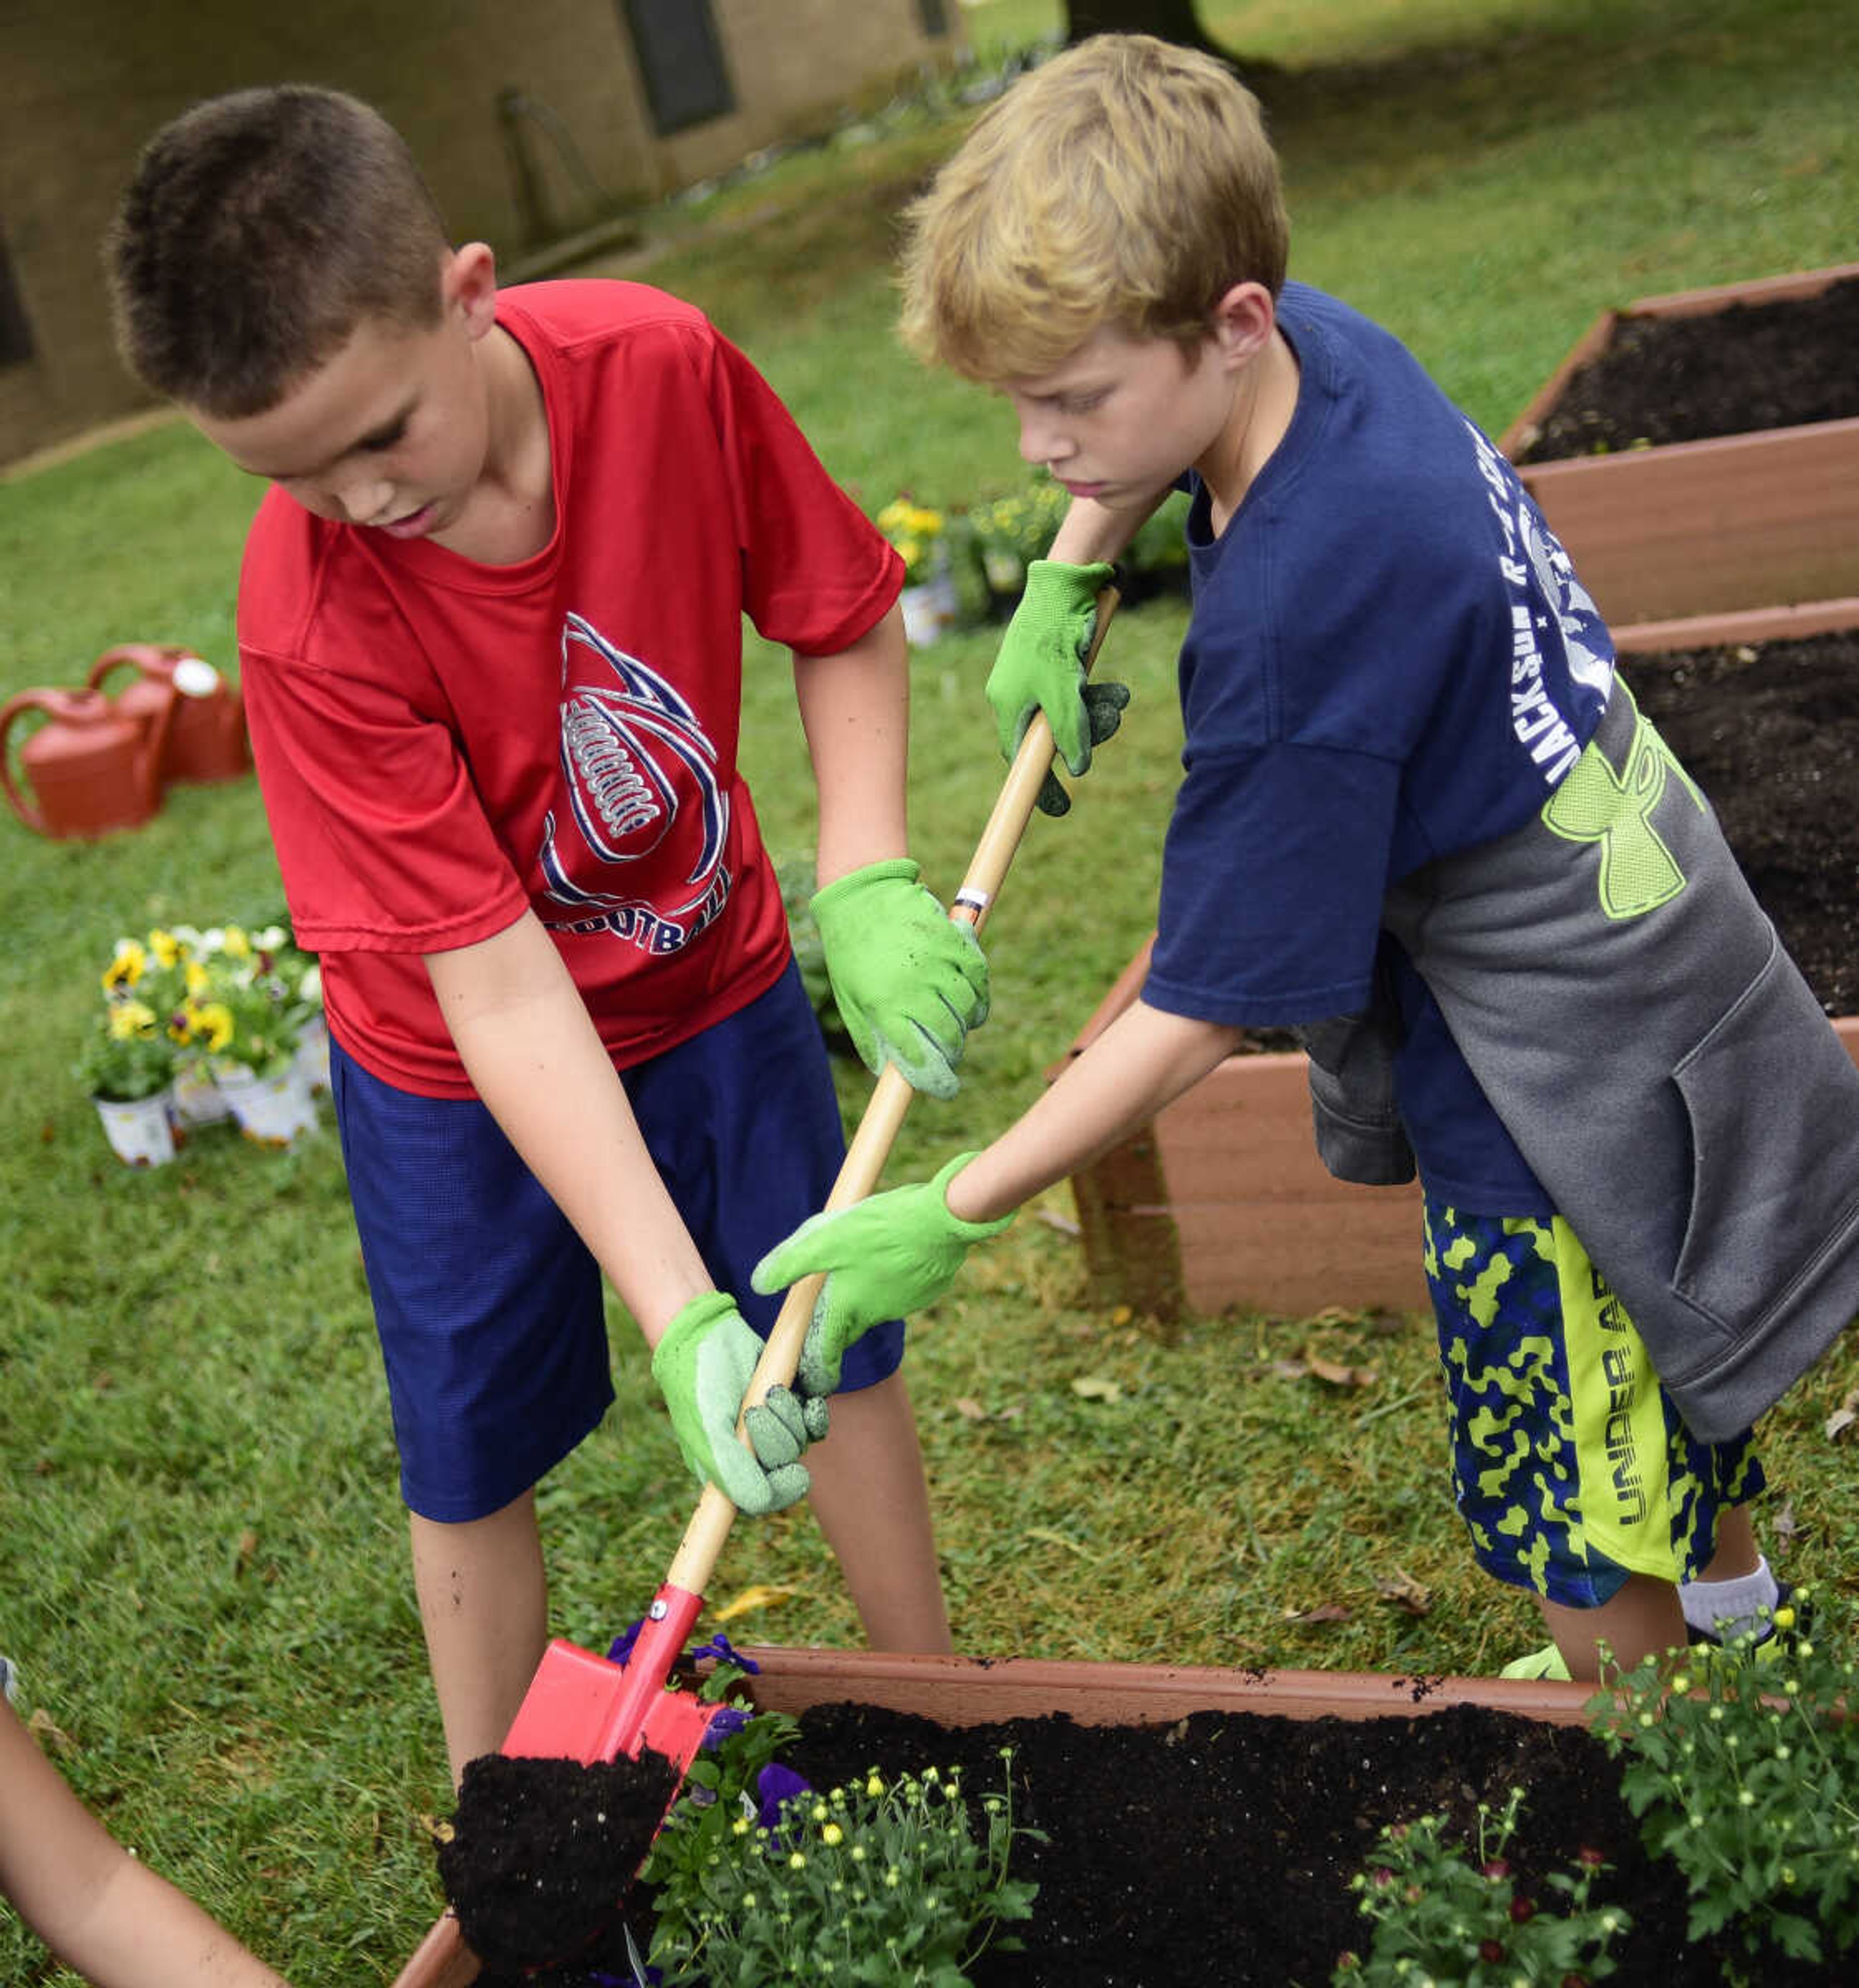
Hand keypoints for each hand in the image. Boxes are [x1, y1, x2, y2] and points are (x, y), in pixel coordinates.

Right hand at [651, 1291, 830, 1512]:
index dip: (782, 1491)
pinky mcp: (786, 1404)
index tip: (792, 1472)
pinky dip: (813, 1411)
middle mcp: (751, 1454)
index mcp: (727, 1469)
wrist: (707, 1334)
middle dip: (779, 1440)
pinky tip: (808, 1398)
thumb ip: (730, 1468)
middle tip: (755, 1409)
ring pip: (801, 1441)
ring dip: (792, 1418)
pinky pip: (813, 1420)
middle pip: (785, 1466)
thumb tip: (758, 1503)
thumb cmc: (698, 1384)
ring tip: (770, 1391)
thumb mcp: (707, 1428)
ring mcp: (770, 1427)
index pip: (764, 1499)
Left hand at [751, 1153, 1013, 1394]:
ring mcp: (904, 1304)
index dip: (816, 1370)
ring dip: (865, 1294)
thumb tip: (760, 1283)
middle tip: (827, 1309)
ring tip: (865, 1258)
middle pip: (848, 1329)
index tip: (813, 1381)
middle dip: (835, 1329)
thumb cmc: (880, 1229)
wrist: (942, 1220)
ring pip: (875, 1306)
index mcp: (847, 1306)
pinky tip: (896, 1251)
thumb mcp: (824, 1239)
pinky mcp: (925, 1290)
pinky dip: (892, 1279)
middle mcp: (875, 1313)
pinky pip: (901, 1291)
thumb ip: (790, 1262)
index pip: (826, 1352)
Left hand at [809, 859, 988, 1099]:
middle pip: (947, 1034)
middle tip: (952, 1055)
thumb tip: (884, 1072)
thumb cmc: (852, 952)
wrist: (863, 897)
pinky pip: (979, 977)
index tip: (944, 1087)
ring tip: (961, 1028)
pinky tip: (974, 1004)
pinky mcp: (953, 941)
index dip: (934, 1077)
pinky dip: (981, 995)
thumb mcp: (849, 998)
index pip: (916, 1054)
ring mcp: (936, 963)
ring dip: (968, 1024)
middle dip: (953, 1052)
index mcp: (882, 1004)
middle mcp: (912, 986)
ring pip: (967, 1007)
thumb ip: (867, 1035)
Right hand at [987, 559, 1127, 814]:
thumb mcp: (1063, 690)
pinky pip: (1079, 694)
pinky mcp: (1057, 665)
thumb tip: (1077, 769)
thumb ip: (1070, 732)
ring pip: (1071, 714)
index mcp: (1008, 704)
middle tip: (1112, 721)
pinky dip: (1100, 695)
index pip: (1020, 760)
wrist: (1065, 583)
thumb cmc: (1054, 635)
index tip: (1060, 810)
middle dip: (1087, 733)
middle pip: (1052, 737)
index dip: (1040, 786)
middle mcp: (1019, 695)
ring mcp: (1038, 680)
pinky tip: (1118, 691)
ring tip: (1120, 698)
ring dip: (1100, 712)